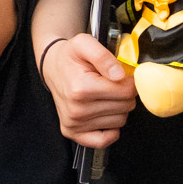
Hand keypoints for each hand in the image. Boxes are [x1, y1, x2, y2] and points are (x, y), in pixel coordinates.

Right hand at [40, 33, 136, 148]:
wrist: (53, 67)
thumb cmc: (70, 57)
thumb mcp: (84, 43)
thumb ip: (103, 55)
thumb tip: (120, 75)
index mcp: (81, 88)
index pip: (126, 91)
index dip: (130, 81)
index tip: (121, 75)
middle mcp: (77, 109)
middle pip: (125, 107)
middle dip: (124, 94)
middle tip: (111, 84)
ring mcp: (74, 123)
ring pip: (120, 121)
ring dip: (118, 108)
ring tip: (104, 95)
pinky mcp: (73, 132)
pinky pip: (105, 140)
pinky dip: (110, 129)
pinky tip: (104, 114)